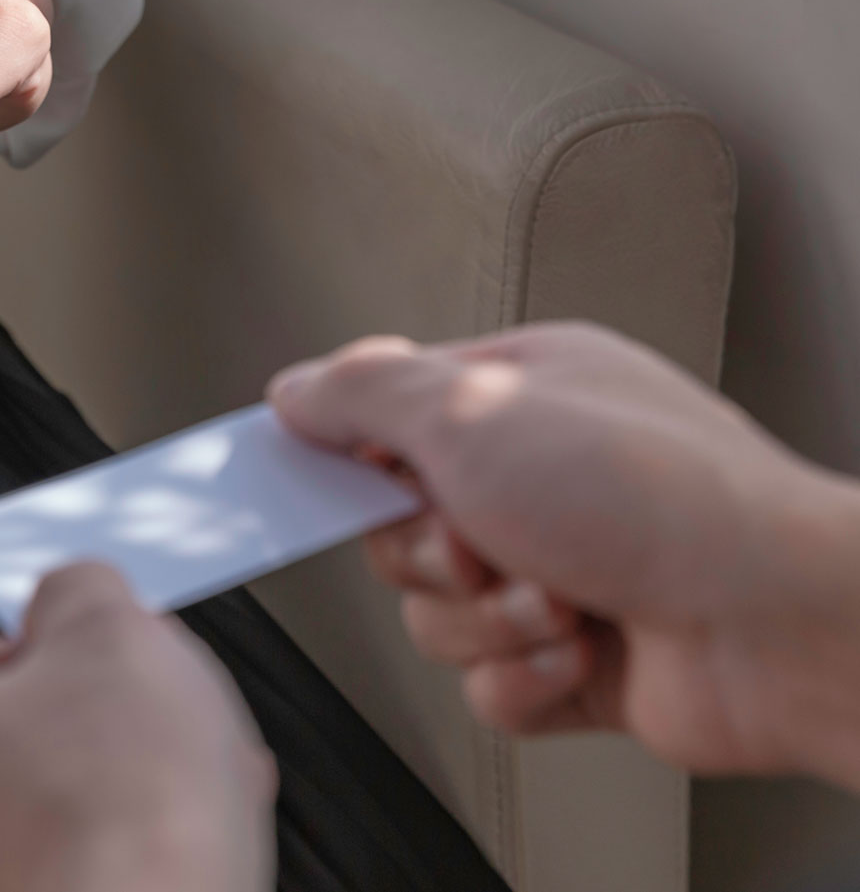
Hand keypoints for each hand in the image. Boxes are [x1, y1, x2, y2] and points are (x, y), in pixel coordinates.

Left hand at [0, 564, 275, 891]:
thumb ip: (77, 592)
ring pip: (46, 835)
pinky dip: (123, 869)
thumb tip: (74, 592)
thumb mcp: (110, 633)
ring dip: (118, 810)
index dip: (51, 655)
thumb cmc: (113, 817)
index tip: (104, 659)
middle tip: (162, 734)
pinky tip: (185, 859)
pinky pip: (76, 886)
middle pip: (7, 761)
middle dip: (97, 740)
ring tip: (198, 800)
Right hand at [271, 323, 859, 787]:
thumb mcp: (470, 406)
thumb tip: (296, 388)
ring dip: (488, 621)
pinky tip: (581, 655)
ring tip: (562, 602)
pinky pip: (488, 686)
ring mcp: (563, 571)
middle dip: (431, 553)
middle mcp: (541, 479)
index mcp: (520, 396)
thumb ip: (363, 392)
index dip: (347, 453)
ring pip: (438, 615)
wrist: (778, 621)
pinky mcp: (580, 663)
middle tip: (484, 542)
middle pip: (398, 529)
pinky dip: (523, 678)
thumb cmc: (653, 493)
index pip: (388, 416)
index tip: (308, 479)